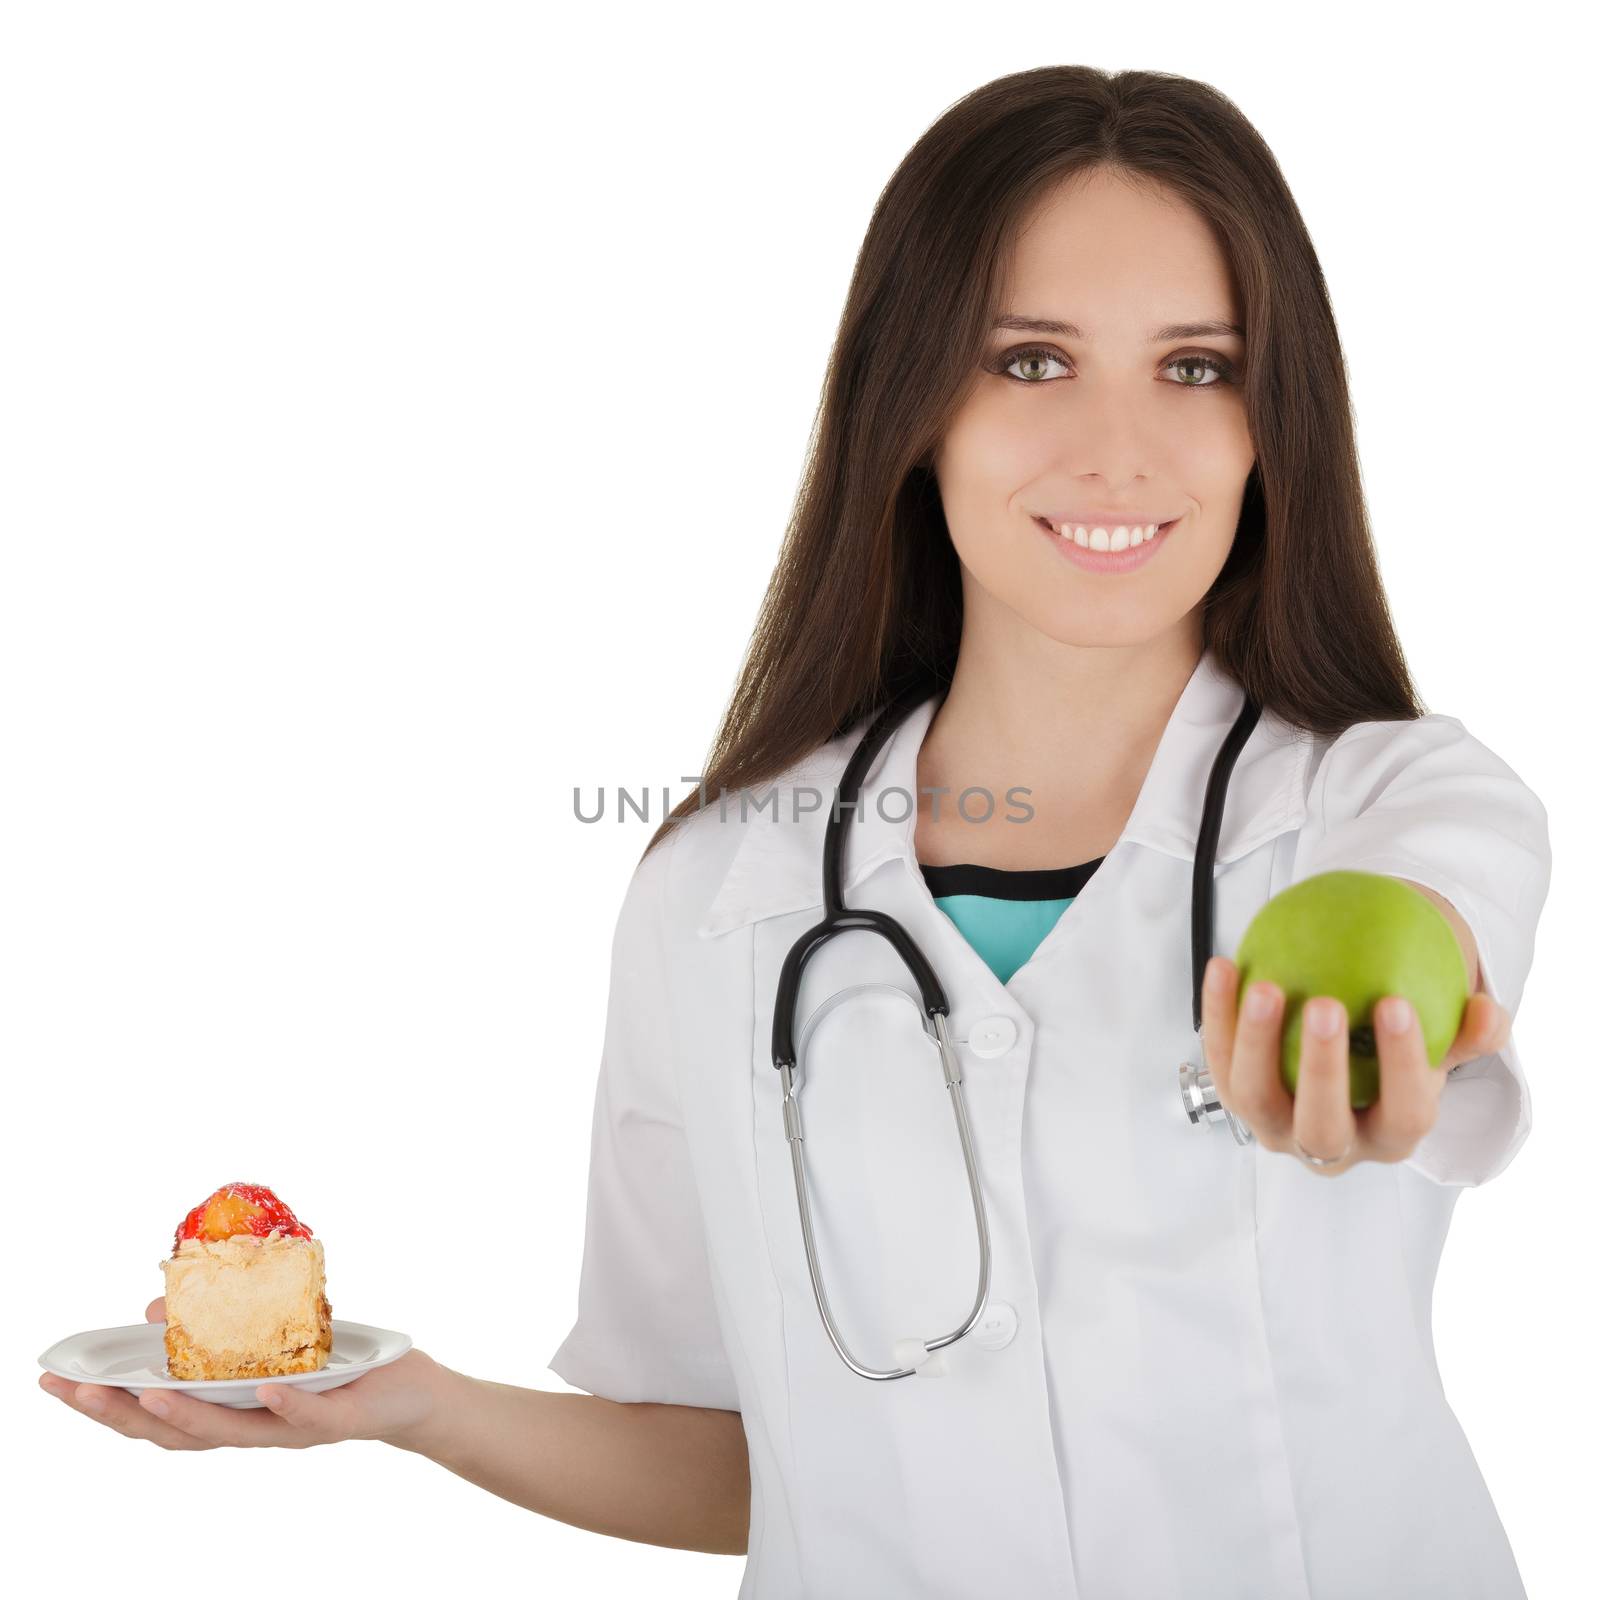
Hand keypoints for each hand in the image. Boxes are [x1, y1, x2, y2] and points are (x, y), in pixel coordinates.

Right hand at [38, 1296, 448, 1450]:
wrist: (407, 1393)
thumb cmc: (335, 1366)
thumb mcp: (268, 1340)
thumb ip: (213, 1330)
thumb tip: (155, 1308)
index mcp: (228, 1410)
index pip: (152, 1414)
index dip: (100, 1403)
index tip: (51, 1378)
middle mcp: (249, 1427)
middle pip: (171, 1432)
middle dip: (117, 1412)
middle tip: (71, 1389)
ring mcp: (290, 1429)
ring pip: (228, 1431)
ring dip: (184, 1413)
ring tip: (143, 1392)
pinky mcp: (336, 1420)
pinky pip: (305, 1415)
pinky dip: (282, 1406)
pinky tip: (260, 1391)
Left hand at [1200, 957, 1511, 1176]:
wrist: (1338, 1072)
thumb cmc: (1393, 1059)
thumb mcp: (1439, 1049)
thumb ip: (1467, 1034)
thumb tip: (1489, 1011)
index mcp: (1390, 1139)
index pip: (1405, 1113)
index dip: (1403, 1064)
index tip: (1396, 1003)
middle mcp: (1329, 1146)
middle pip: (1322, 1122)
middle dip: (1324, 1068)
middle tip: (1327, 1004)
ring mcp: (1274, 1128)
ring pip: (1254, 1096)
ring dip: (1255, 1041)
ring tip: (1265, 985)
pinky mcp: (1232, 1100)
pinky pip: (1217, 1057)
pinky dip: (1217, 1013)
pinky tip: (1225, 965)